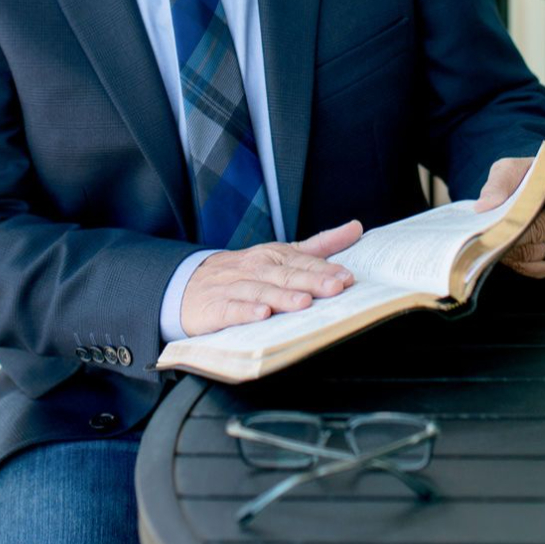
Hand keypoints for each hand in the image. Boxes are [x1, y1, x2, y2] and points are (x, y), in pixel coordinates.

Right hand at [180, 220, 363, 335]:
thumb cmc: (243, 272)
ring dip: (283, 296)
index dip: (325, 269)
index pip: (302, 261)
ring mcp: (234, 287)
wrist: (188, 284)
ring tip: (304, 302)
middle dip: (312, 280)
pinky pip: (232, 309)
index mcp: (274, 255)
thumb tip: (356, 227)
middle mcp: (256, 268)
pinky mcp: (215, 307)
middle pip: (286, 274)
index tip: (347, 277)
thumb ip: (319, 245)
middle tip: (335, 287)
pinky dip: (246, 311)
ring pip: (262, 290)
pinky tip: (261, 315)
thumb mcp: (281, 254)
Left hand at [475, 157, 544, 276]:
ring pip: (533, 252)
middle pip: (539, 228)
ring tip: (491, 237)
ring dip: (508, 247)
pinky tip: (506, 248)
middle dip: (508, 230)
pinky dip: (514, 260)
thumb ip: (500, 183)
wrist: (544, 199)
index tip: (535, 195)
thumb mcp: (513, 170)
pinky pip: (533, 268)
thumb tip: (485, 208)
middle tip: (484, 229)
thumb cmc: (529, 181)